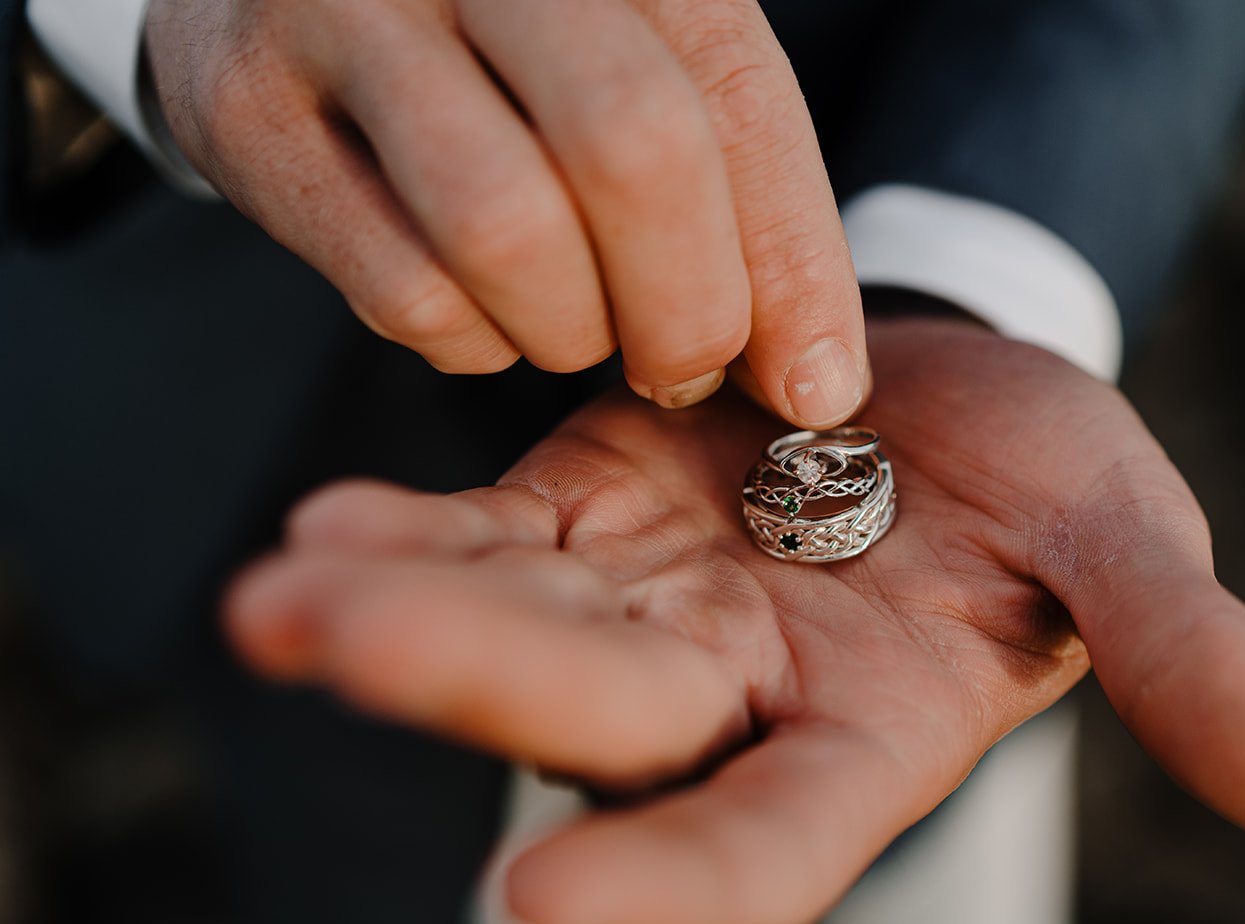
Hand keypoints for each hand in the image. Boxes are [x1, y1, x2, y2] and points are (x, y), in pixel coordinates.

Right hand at [144, 0, 866, 423]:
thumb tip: (811, 378)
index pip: (737, 94)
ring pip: (508, 230)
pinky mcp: (250, 112)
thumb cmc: (498, 44)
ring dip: (568, 330)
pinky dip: (469, 343)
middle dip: (687, 309)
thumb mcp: (634, 65)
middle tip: (683, 369)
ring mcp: (348, 15)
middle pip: (633, 149)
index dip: (792, 262)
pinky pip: (403, 290)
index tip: (816, 387)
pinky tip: (481, 312)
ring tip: (573, 325)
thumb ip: (729, 186)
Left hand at [227, 318, 1244, 923]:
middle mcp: (732, 695)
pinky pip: (477, 534)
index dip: (677, 883)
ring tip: (285, 591)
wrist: (942, 401)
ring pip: (512, 625)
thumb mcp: (1133, 560)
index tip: (555, 904)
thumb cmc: (1050, 500)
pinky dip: (405, 530)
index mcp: (865, 737)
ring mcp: (640, 605)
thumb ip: (1204, 675)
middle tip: (325, 638)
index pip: (767, 842)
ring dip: (394, 612)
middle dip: (470, 684)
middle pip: (600, 717)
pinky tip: (324, 525)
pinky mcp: (578, 514)